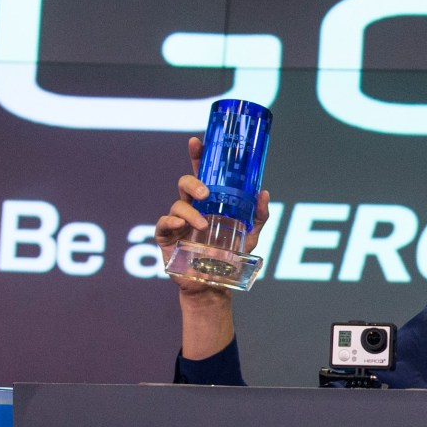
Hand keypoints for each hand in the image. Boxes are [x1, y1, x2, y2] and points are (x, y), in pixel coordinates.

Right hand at [153, 137, 271, 297]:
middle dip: (193, 182)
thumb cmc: (230, 258)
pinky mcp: (166, 237)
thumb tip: (264, 192)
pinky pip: (163, 223)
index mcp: (209, 203)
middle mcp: (192, 208)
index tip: (196, 142)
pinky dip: (170, 222)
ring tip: (203, 226)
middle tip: (205, 193)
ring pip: (177, 204)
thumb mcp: (250, 235)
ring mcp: (177, 221)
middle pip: (185, 184)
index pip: (202, 174)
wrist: (215, 284)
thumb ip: (259, 215)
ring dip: (190, 212)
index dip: (198, 156)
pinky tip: (178, 226)